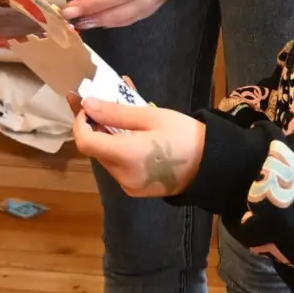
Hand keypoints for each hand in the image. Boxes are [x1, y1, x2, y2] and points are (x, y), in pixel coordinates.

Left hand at [76, 97, 206, 198]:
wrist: (213, 165)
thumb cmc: (185, 135)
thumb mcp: (152, 116)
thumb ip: (116, 112)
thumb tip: (87, 105)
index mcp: (127, 156)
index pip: (86, 142)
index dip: (80, 122)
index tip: (89, 106)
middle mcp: (123, 176)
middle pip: (95, 149)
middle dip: (95, 126)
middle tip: (102, 102)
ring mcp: (129, 186)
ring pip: (106, 157)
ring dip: (107, 136)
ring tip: (120, 114)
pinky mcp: (135, 190)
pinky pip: (118, 166)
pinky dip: (118, 149)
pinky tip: (129, 133)